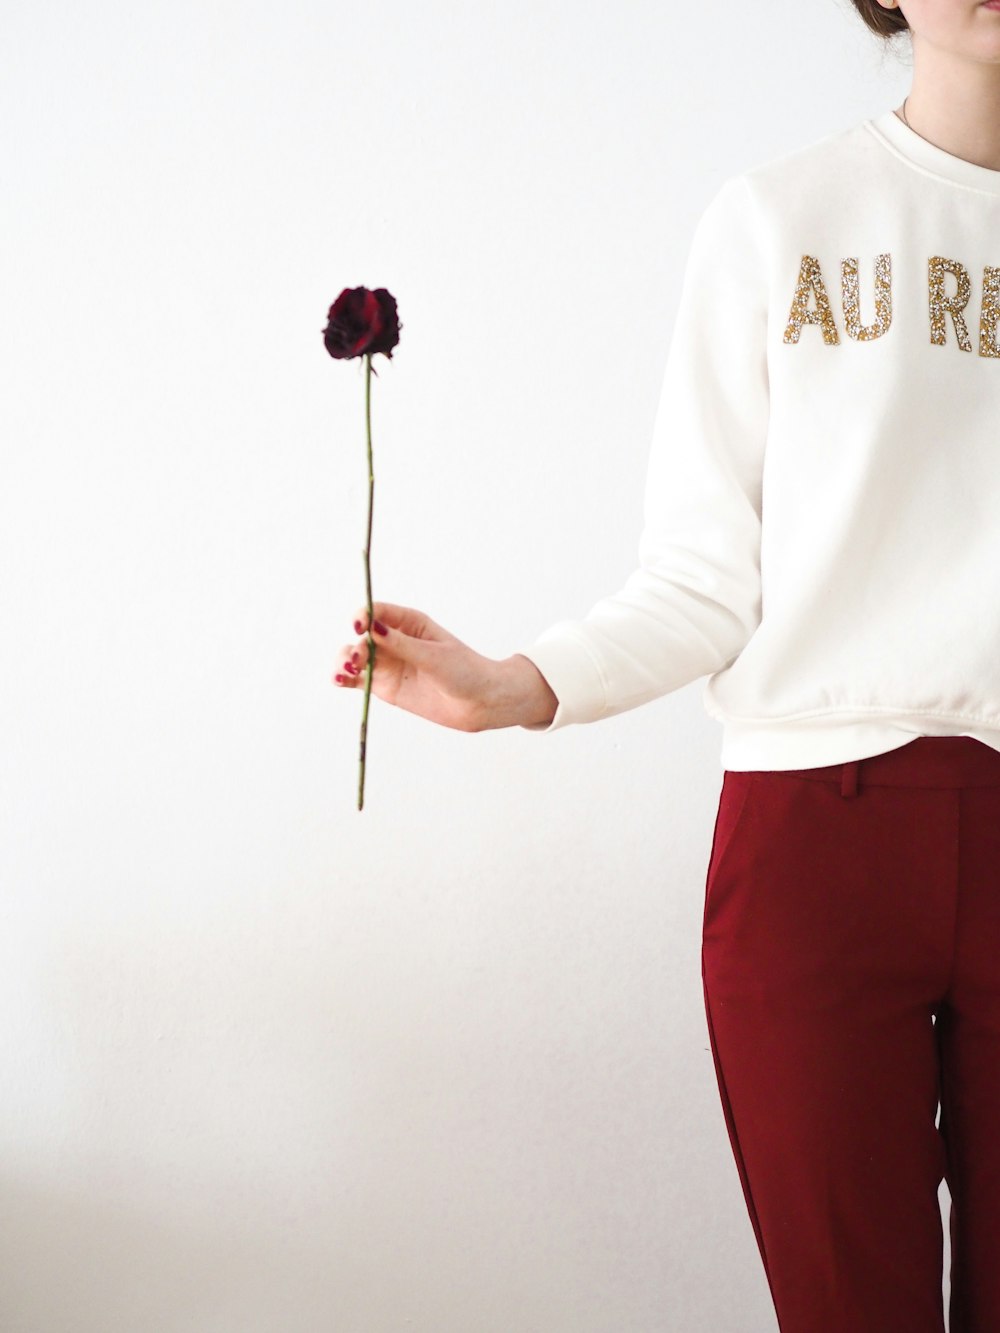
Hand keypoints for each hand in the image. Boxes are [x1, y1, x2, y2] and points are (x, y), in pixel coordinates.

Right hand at [332, 602, 557, 732]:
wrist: (478, 702)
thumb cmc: (464, 671)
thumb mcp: (433, 655)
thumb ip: (401, 644)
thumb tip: (372, 628)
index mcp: (409, 623)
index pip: (377, 612)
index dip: (363, 616)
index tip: (358, 626)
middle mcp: (394, 640)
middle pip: (362, 636)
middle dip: (355, 646)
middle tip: (357, 660)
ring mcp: (388, 663)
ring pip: (355, 657)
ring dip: (343, 661)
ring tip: (344, 673)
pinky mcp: (384, 685)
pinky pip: (357, 679)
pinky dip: (344, 679)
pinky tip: (338, 681)